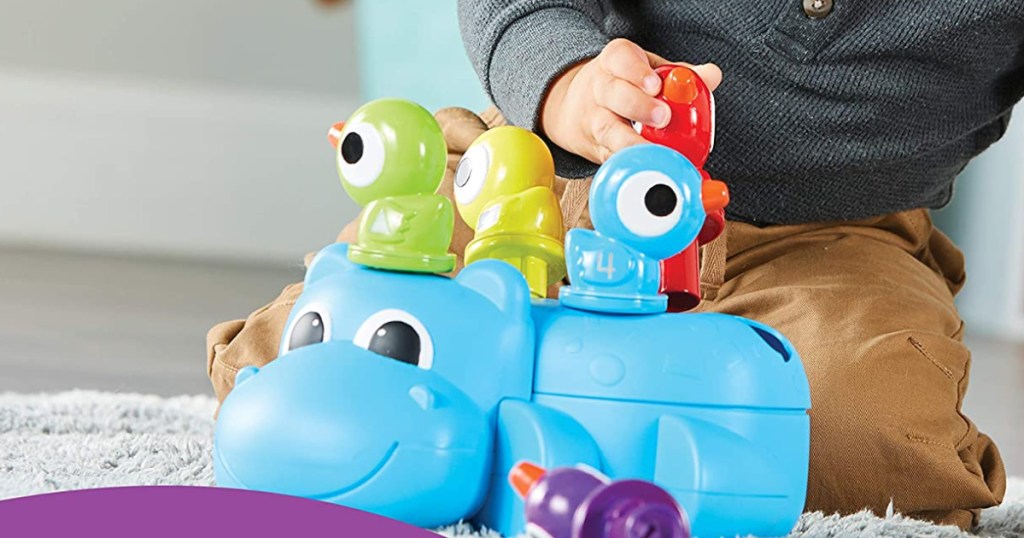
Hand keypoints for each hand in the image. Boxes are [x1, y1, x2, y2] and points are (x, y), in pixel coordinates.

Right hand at [540, 38, 721, 164]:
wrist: (575, 107)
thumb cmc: (623, 85)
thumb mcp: (648, 70)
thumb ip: (681, 74)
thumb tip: (712, 75)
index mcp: (614, 62)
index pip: (621, 59)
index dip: (637, 72)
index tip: (655, 85)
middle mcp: (600, 89)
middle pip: (614, 94)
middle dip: (639, 106)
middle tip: (663, 117)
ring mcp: (594, 121)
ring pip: (608, 130)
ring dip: (632, 142)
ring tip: (656, 150)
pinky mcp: (595, 149)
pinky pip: (610, 158)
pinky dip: (629, 165)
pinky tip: (647, 169)